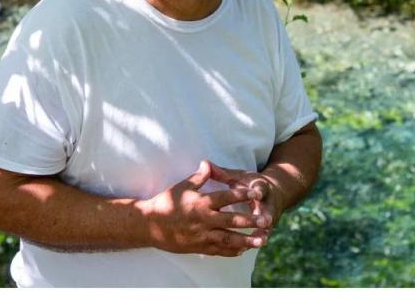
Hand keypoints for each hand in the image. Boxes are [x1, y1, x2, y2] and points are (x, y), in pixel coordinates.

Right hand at [136, 160, 271, 256]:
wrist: (148, 225)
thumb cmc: (165, 202)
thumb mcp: (182, 186)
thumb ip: (199, 177)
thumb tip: (208, 163)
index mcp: (200, 203)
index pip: (226, 197)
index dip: (242, 194)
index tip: (257, 193)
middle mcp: (203, 220)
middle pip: (231, 221)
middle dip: (250, 221)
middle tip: (266, 221)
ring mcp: (201, 236)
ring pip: (228, 239)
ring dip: (246, 240)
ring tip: (262, 241)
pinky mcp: (198, 247)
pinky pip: (218, 250)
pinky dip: (231, 251)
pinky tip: (243, 250)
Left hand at [214, 165, 284, 243]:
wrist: (274, 193)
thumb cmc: (249, 185)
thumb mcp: (238, 176)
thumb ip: (222, 173)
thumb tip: (205, 164)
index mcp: (259, 186)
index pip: (260, 187)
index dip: (257, 191)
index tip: (254, 194)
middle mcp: (266, 202)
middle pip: (266, 209)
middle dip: (265, 216)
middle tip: (265, 222)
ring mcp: (267, 216)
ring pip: (265, 226)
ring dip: (262, 234)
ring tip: (259, 242)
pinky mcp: (266, 228)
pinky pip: (260, 236)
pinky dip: (255, 242)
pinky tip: (246, 250)